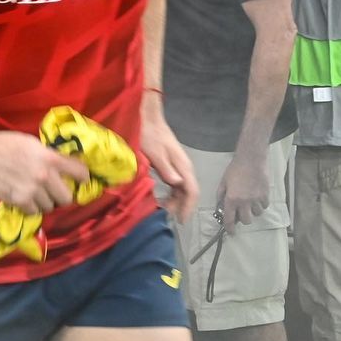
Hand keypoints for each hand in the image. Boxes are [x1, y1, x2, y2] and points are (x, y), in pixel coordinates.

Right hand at [0, 130, 89, 214]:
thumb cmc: (9, 144)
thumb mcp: (35, 144)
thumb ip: (51, 156)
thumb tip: (67, 166)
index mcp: (51, 158)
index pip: (81, 173)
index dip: (82, 178)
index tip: (80, 180)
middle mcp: (45, 175)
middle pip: (67, 198)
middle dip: (61, 196)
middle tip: (54, 192)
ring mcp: (33, 190)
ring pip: (50, 207)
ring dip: (44, 202)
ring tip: (36, 194)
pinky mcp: (20, 200)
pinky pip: (34, 212)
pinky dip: (31, 207)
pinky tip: (25, 198)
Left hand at [141, 96, 197, 222]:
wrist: (148, 119)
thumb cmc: (149, 135)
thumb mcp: (155, 153)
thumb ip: (166, 169)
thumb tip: (177, 184)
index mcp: (183, 166)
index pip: (192, 191)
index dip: (188, 207)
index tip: (181, 221)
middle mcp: (184, 167)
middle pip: (189, 192)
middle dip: (182, 207)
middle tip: (168, 217)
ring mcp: (179, 166)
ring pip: (183, 189)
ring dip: (176, 201)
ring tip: (165, 210)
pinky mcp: (172, 165)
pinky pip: (176, 184)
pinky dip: (172, 193)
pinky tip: (163, 198)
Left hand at [215, 153, 268, 235]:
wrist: (251, 160)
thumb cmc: (235, 169)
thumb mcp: (223, 182)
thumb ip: (221, 196)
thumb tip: (221, 207)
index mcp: (232, 199)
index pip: (230, 219)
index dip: (230, 228)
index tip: (231, 231)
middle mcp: (244, 202)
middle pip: (246, 221)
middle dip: (243, 219)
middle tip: (242, 212)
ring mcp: (256, 199)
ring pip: (257, 214)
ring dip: (253, 211)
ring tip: (250, 202)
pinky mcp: (265, 195)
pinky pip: (264, 206)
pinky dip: (261, 204)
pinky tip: (257, 197)